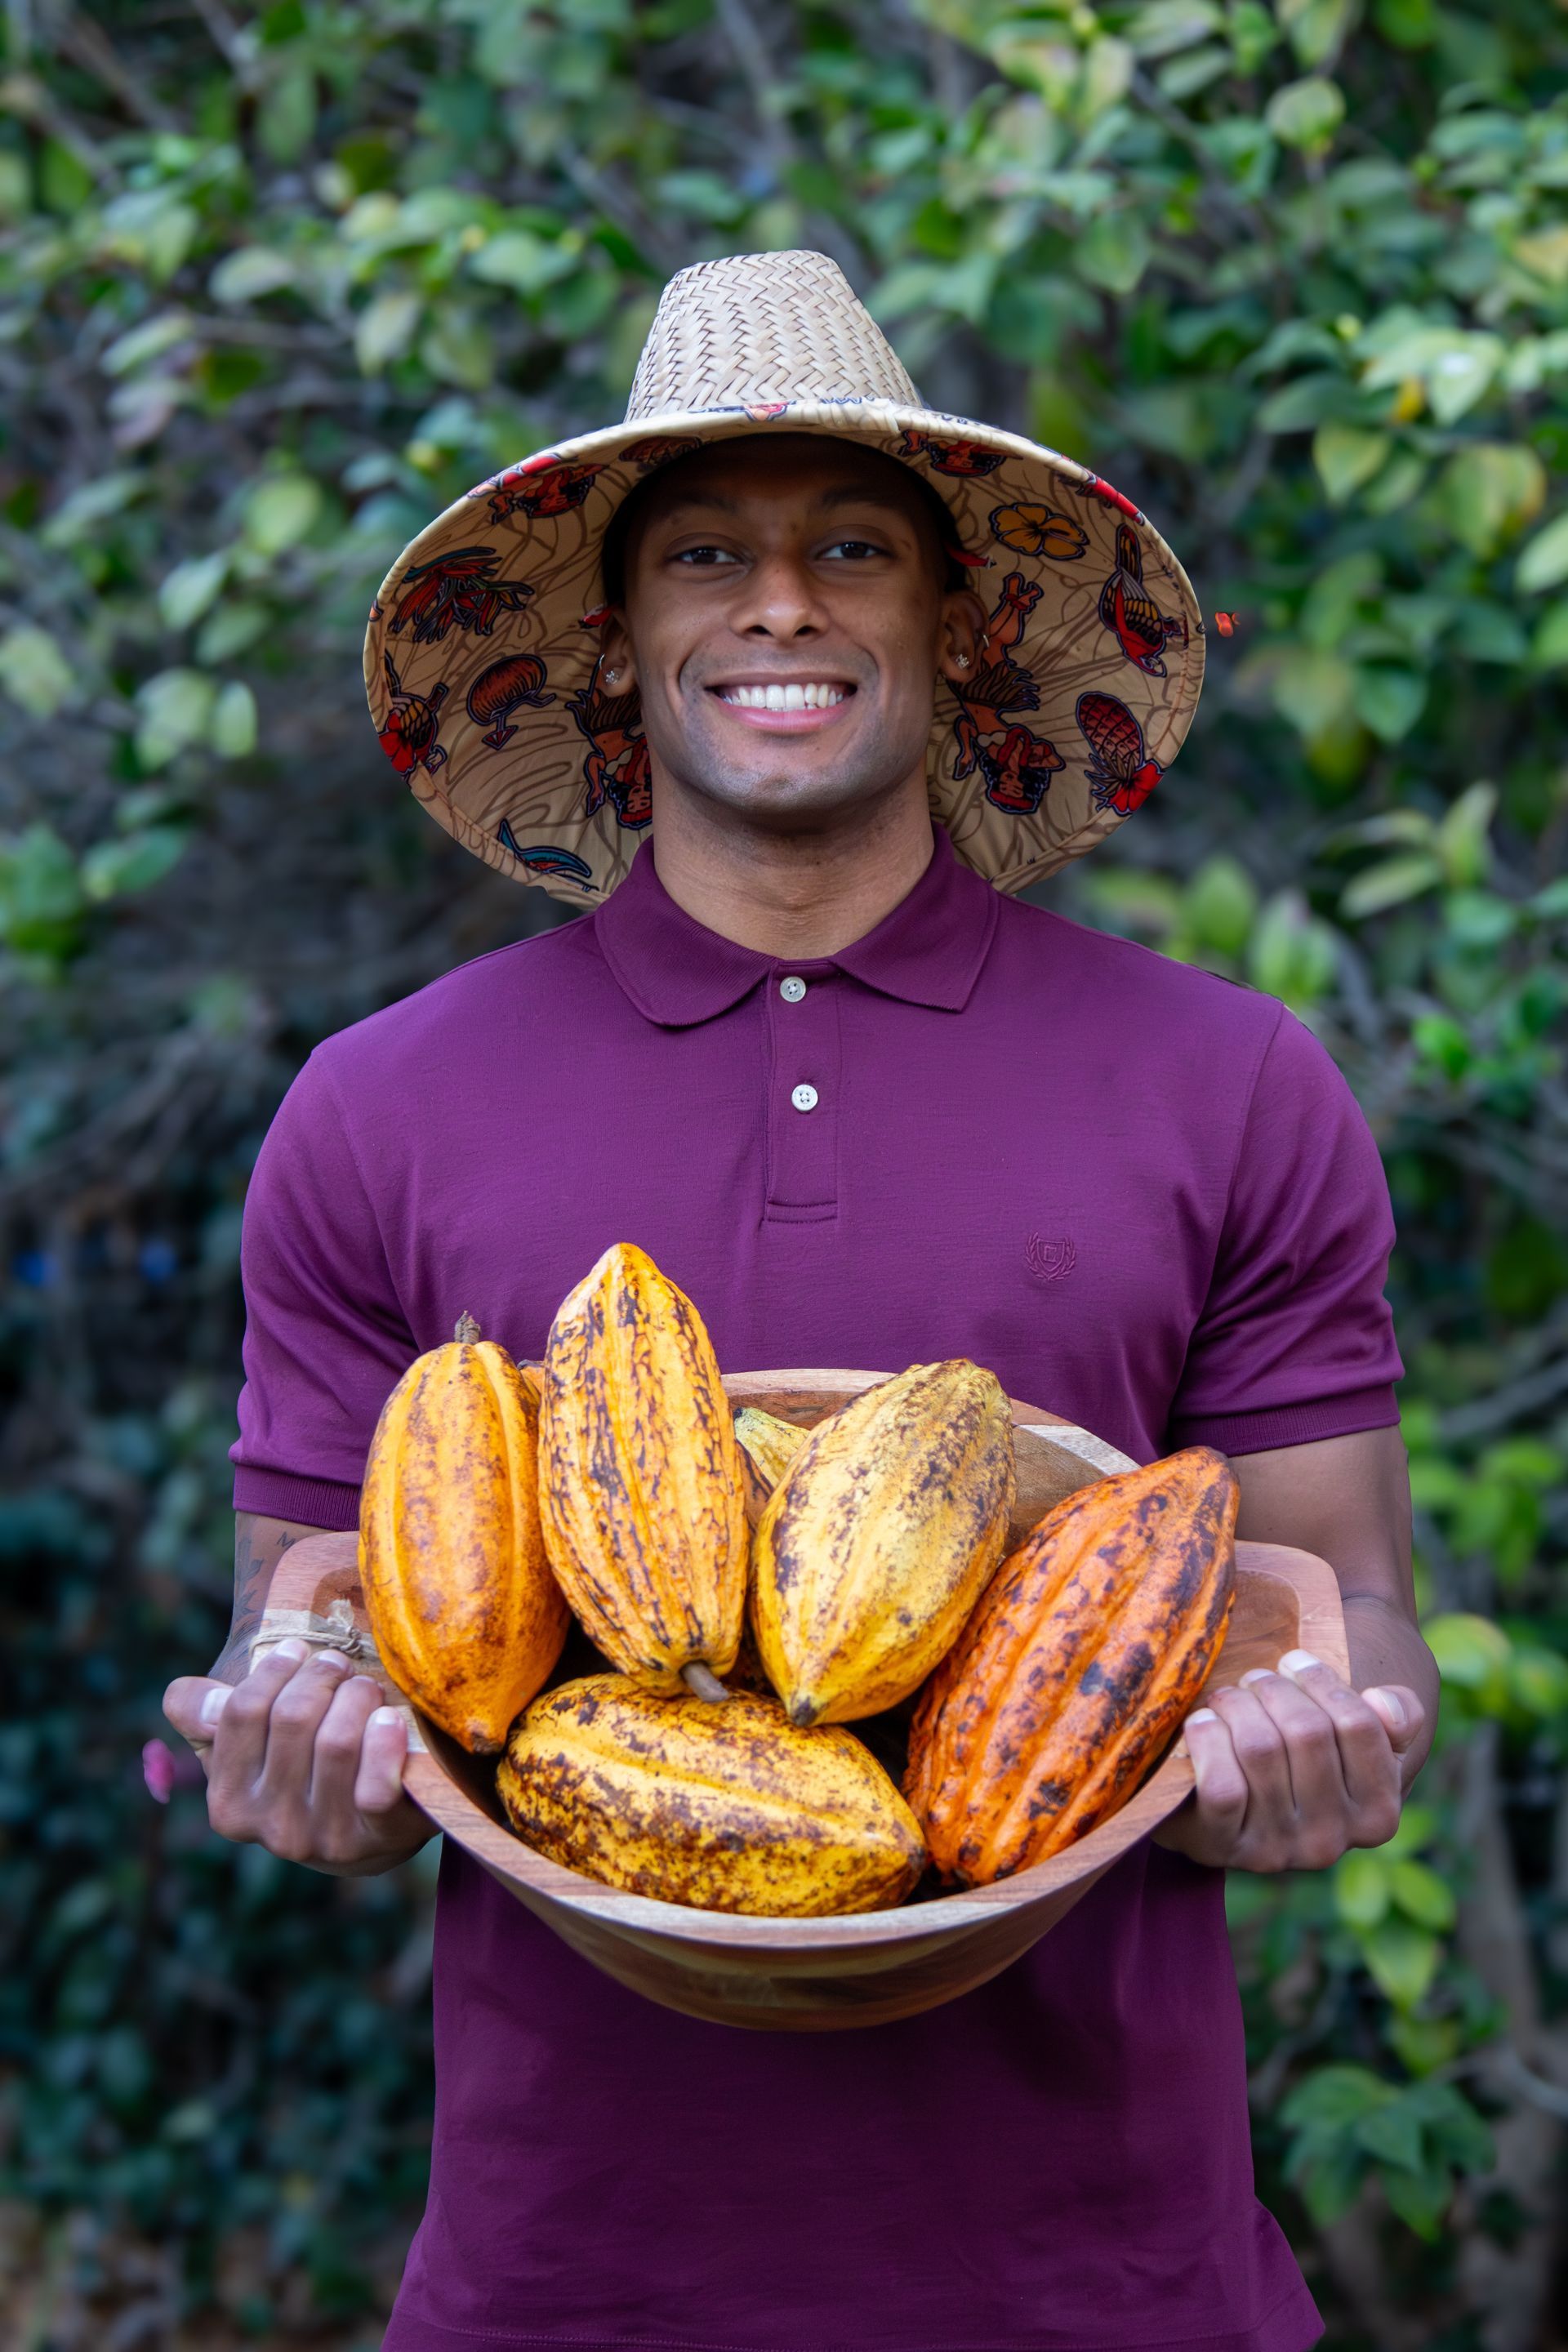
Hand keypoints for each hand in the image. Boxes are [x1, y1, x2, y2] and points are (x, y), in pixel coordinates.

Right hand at [163, 1638, 431, 1875]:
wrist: (370, 1826)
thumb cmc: (303, 1764)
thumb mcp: (248, 1743)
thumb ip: (205, 1715)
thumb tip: (189, 1697)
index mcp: (230, 1802)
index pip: (241, 1713)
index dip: (274, 1669)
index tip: (298, 1650)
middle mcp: (271, 1827)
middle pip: (292, 1718)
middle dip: (321, 1676)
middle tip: (339, 1665)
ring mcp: (325, 1837)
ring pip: (335, 1741)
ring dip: (357, 1697)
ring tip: (365, 1689)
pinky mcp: (376, 1837)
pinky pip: (375, 1785)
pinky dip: (383, 1741)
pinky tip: (389, 1719)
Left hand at [1153, 1648, 1425, 1872]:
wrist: (1224, 1809)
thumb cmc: (1297, 1758)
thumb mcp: (1356, 1740)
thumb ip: (1395, 1718)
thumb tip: (1384, 1701)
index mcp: (1377, 1813)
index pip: (1360, 1726)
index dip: (1321, 1681)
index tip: (1293, 1662)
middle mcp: (1332, 1841)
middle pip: (1307, 1732)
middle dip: (1274, 1690)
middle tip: (1254, 1680)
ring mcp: (1277, 1851)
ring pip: (1260, 1749)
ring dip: (1237, 1705)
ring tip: (1228, 1697)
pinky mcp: (1224, 1848)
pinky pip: (1222, 1785)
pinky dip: (1208, 1740)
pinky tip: (1202, 1723)